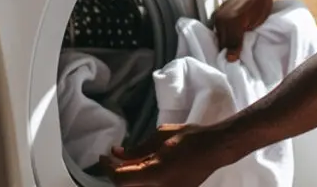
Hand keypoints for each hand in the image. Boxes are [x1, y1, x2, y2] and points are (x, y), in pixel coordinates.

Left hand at [100, 124, 222, 186]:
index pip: (121, 179)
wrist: (213, 148)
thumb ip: (137, 149)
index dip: (108, 169)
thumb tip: (118, 153)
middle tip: (112, 158)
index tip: (102, 157)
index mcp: (155, 174)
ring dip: (128, 177)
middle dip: (116, 173)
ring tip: (125, 161)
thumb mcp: (160, 136)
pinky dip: (140, 180)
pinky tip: (139, 167)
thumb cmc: (188, 137)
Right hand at [212, 0, 274, 60]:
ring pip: (219, 37)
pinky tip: (232, 38)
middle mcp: (220, 18)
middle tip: (239, 58)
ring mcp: (218, 15)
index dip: (233, 56)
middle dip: (229, 51)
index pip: (227, 48)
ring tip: (236, 48)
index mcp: (230, 22)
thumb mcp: (255, 24)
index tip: (239, 64)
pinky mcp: (218, 13)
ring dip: (226, 43)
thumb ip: (240, 41)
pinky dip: (224, 35)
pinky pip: (218, 29)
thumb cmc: (260, 3)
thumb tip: (231, 58)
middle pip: (221, 44)